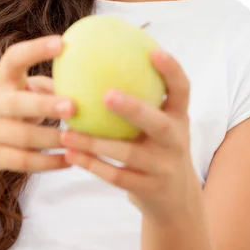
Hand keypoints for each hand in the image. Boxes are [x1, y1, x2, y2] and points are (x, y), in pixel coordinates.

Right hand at [0, 36, 76, 173]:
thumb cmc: (14, 102)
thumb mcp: (23, 87)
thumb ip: (51, 82)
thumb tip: (94, 76)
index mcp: (2, 78)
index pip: (14, 58)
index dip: (36, 50)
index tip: (61, 43)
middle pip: (16, 104)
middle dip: (45, 105)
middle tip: (73, 106)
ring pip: (23, 137)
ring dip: (53, 138)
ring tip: (80, 138)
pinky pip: (23, 162)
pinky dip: (49, 163)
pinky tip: (71, 160)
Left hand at [60, 50, 201, 221]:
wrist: (176, 198)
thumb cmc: (157, 144)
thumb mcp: (161, 121)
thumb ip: (142, 96)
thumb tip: (100, 56)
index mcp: (179, 116)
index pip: (182, 89)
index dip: (172, 70)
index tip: (154, 51)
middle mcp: (176, 139)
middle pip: (157, 123)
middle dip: (133, 109)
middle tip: (106, 95)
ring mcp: (164, 166)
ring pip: (129, 153)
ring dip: (95, 142)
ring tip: (67, 131)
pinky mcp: (149, 189)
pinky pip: (116, 176)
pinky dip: (92, 165)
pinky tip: (70, 153)